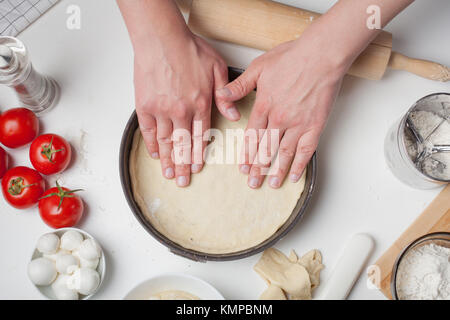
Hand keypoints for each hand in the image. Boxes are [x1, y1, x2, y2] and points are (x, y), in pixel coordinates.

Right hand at [134, 32, 235, 186]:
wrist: (161, 37)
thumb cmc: (189, 48)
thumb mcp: (217, 68)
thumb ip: (225, 94)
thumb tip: (234, 115)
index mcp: (200, 104)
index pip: (200, 136)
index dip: (198, 154)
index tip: (196, 168)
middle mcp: (181, 111)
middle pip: (182, 145)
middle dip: (183, 166)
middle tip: (182, 181)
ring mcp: (161, 110)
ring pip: (166, 141)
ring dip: (168, 160)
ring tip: (168, 174)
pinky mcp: (144, 105)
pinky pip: (148, 130)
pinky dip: (152, 144)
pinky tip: (155, 154)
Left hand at [215, 22, 350, 188]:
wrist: (321, 55)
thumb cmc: (292, 58)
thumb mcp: (258, 68)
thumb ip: (239, 85)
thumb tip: (221, 95)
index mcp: (264, 106)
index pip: (251, 137)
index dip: (247, 154)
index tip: (242, 168)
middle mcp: (279, 119)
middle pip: (266, 149)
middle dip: (258, 168)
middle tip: (253, 183)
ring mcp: (297, 124)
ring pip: (284, 153)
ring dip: (277, 171)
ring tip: (271, 185)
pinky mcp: (315, 125)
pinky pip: (306, 150)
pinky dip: (300, 164)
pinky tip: (294, 175)